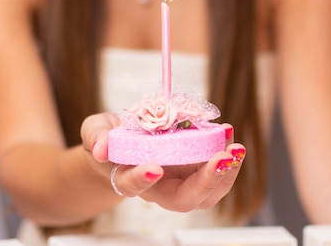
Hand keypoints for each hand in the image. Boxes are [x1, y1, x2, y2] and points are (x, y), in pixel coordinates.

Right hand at [81, 113, 245, 211]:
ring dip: (225, 174)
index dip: (142, 179)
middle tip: (222, 158)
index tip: (153, 167)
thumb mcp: (95, 131)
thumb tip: (100, 147)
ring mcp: (178, 181)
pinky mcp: (192, 170)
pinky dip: (225, 159)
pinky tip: (229, 136)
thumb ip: (95, 136)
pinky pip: (213, 174)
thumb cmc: (109, 141)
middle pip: (183, 199)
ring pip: (205, 193)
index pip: (133, 185)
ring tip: (235, 148)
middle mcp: (157, 187)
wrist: (121, 147)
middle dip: (206, 181)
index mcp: (127, 178)